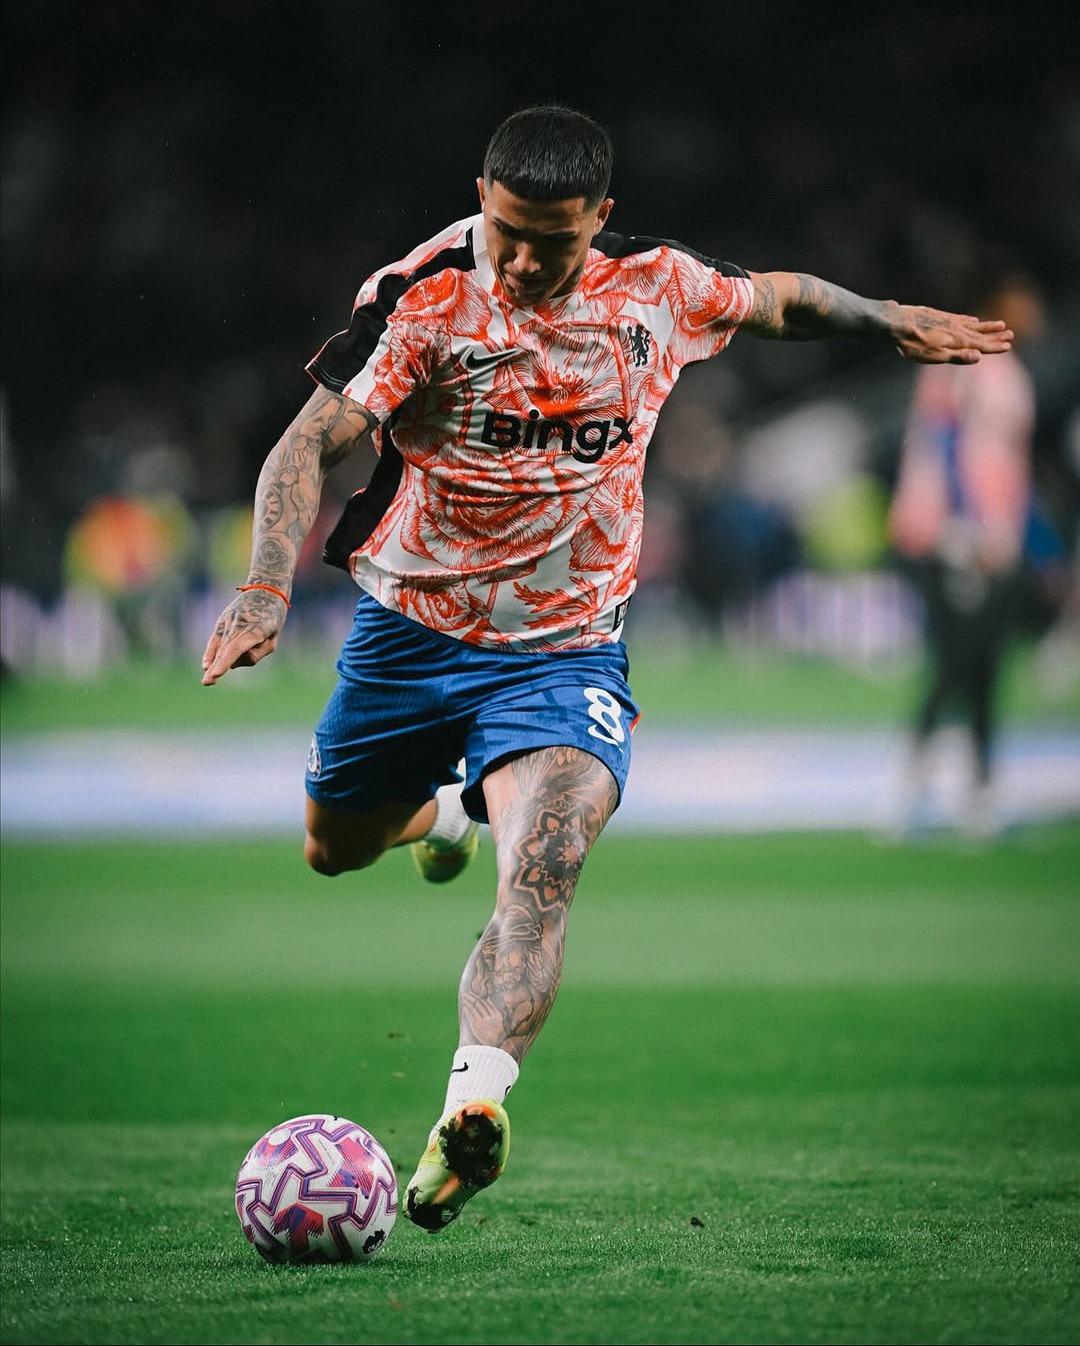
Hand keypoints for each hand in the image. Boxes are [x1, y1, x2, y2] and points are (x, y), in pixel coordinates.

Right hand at [201, 588, 287, 684]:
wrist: (265, 589)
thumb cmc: (272, 618)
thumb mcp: (273, 639)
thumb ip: (256, 654)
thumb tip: (234, 663)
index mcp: (256, 629)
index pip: (236, 649)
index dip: (225, 662)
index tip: (217, 674)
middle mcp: (240, 625)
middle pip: (226, 650)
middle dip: (217, 667)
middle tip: (207, 683)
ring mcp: (229, 621)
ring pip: (220, 646)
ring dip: (214, 664)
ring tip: (208, 681)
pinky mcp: (222, 620)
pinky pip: (215, 639)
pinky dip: (211, 652)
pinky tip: (206, 666)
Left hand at [892, 305, 1013, 364]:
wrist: (897, 323)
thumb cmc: (914, 344)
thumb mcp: (935, 356)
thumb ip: (957, 357)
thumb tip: (978, 357)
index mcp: (958, 341)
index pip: (981, 345)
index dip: (995, 346)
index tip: (1008, 345)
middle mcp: (957, 330)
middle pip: (980, 334)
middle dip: (995, 335)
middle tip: (1011, 334)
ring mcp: (948, 322)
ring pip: (973, 325)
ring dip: (987, 326)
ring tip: (1000, 324)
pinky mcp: (939, 316)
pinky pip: (960, 319)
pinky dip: (969, 320)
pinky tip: (973, 319)